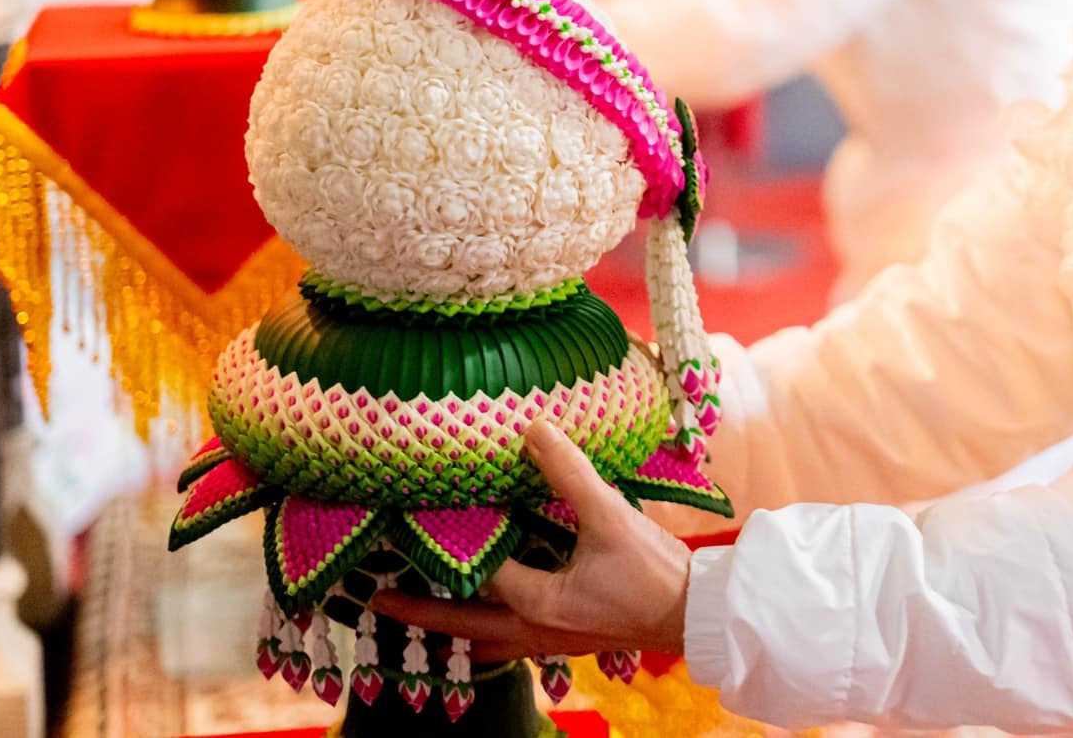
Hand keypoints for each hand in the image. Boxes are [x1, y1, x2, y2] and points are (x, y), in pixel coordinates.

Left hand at [373, 420, 692, 661]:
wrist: (697, 615)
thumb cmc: (654, 573)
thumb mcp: (609, 516)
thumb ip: (570, 472)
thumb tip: (534, 430)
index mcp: (536, 601)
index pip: (475, 570)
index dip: (440, 545)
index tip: (404, 527)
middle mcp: (534, 629)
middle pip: (460, 625)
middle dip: (416, 614)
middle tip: (374, 601)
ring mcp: (552, 641)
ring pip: (485, 643)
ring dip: (453, 630)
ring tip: (424, 618)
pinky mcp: (571, 639)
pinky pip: (514, 643)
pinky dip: (490, 634)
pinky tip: (492, 620)